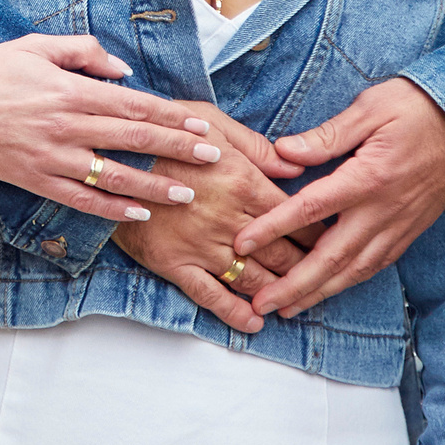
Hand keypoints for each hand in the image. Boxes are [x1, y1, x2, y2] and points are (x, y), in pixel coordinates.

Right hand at [0, 36, 233, 221]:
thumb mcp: (35, 46)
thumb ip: (82, 52)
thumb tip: (123, 70)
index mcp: (69, 90)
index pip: (133, 105)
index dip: (171, 117)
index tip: (201, 125)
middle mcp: (66, 126)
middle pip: (133, 140)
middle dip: (176, 149)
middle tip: (212, 158)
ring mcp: (52, 158)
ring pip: (113, 175)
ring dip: (153, 186)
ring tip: (186, 193)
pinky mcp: (37, 181)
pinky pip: (82, 199)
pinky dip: (111, 208)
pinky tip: (138, 214)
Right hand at [113, 105, 306, 332]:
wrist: (109, 157)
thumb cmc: (163, 134)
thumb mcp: (210, 122)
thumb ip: (256, 146)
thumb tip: (297, 168)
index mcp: (241, 181)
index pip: (293, 214)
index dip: (318, 231)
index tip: (335, 241)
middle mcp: (228, 218)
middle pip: (281, 252)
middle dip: (308, 267)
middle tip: (325, 276)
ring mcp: (202, 245)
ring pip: (253, 278)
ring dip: (280, 293)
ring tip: (298, 302)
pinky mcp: (175, 264)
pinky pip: (211, 296)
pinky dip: (235, 313)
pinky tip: (254, 322)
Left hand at [237, 78, 444, 317]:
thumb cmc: (419, 108)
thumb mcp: (370, 107)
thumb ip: (326, 135)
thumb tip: (284, 151)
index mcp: (367, 177)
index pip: (310, 209)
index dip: (273, 227)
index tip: (243, 242)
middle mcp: (382, 210)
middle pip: (331, 257)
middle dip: (294, 285)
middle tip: (262, 304)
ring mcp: (398, 225)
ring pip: (354, 270)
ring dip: (320, 293)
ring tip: (289, 309)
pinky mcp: (410, 230)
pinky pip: (376, 265)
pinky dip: (351, 282)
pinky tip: (332, 289)